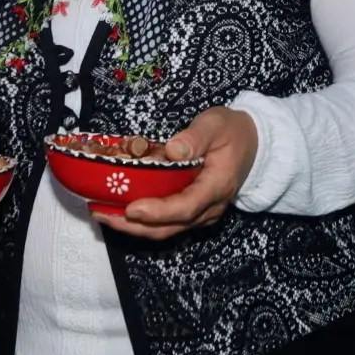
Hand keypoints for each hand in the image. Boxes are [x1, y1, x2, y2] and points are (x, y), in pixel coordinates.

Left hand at [92, 107, 255, 239]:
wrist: (253, 144)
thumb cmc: (232, 131)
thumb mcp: (216, 124)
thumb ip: (195, 136)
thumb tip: (172, 150)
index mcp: (216, 186)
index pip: (185, 207)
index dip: (157, 211)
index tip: (130, 207)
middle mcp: (209, 208)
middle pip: (169, 227)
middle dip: (133, 225)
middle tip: (100, 213)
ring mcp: (202, 214)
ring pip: (166, 230)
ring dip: (133, 227)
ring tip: (102, 213)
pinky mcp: (193, 213)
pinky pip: (167, 224)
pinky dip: (142, 222)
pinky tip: (119, 210)